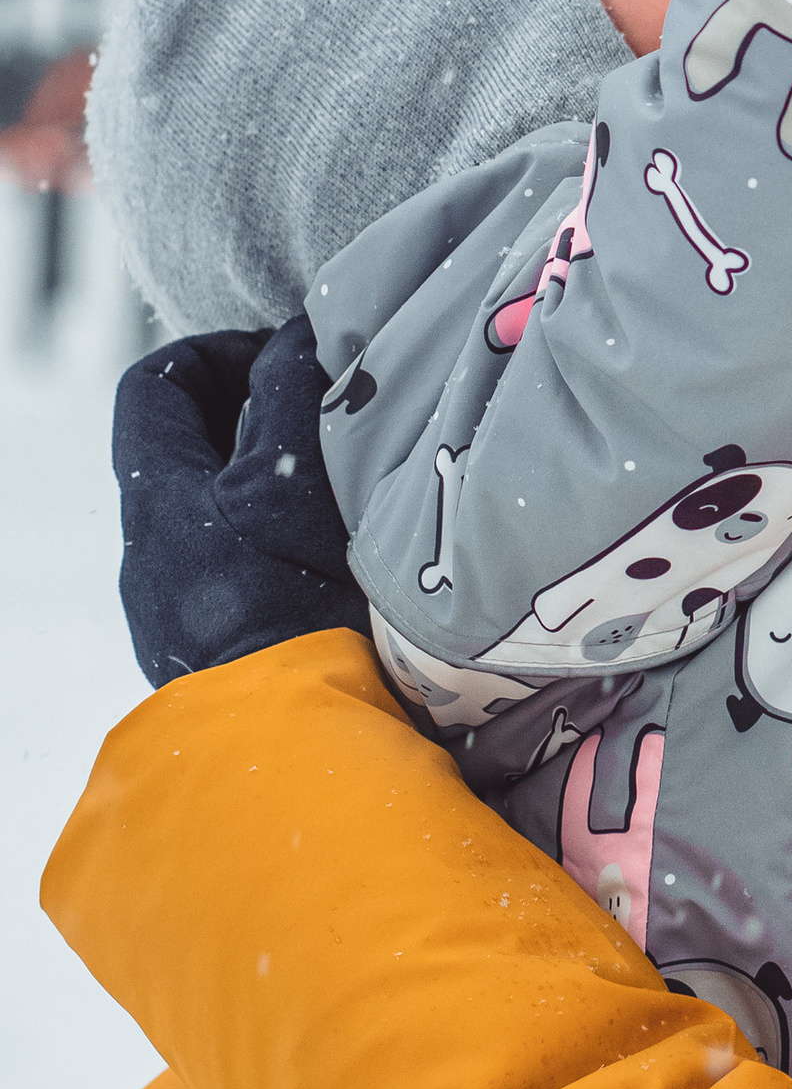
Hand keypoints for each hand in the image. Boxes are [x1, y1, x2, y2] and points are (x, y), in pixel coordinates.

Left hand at [114, 317, 362, 688]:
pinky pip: (232, 569)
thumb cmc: (299, 608)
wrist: (300, 754)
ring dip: (273, 482)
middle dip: (257, 416)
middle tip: (332, 420)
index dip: (216, 350)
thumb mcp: (297, 481)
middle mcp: (147, 558)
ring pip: (213, 511)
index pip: (152, 385)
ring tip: (347, 489)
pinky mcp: (211, 657)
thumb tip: (299, 334)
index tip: (288, 362)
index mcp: (155, 503)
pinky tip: (340, 559)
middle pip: (185, 447)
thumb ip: (292, 392)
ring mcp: (174, 615)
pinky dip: (277, 540)